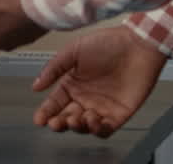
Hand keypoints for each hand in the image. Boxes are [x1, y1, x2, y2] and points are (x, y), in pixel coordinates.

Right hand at [32, 26, 166, 136]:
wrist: (137, 45)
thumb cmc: (107, 43)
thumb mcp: (72, 51)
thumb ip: (54, 69)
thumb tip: (36, 86)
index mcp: (72, 84)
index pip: (55, 103)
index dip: (45, 112)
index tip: (39, 119)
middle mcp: (85, 98)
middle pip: (67, 118)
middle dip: (59, 123)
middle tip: (56, 123)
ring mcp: (102, 107)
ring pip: (85, 127)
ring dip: (78, 127)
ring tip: (76, 119)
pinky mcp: (120, 113)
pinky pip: (106, 129)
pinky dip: (98, 130)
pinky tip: (93, 121)